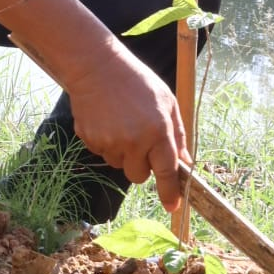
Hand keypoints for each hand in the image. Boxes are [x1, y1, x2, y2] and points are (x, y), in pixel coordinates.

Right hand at [65, 43, 189, 214]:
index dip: (170, 192)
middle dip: (142, 166)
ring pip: (120, 165)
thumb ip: (177, 133)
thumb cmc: (137, 81)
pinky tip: (107, 120)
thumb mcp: (167, 101)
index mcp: (157, 130)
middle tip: (141, 141)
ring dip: (124, 153)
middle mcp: (133, 140)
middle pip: (139, 176)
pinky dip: (107, 143)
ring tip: (122, 122)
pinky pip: (103, 154)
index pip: (165, 171)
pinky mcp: (90, 140)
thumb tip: (184, 162)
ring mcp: (109, 142)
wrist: (96, 67)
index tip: (173, 206)